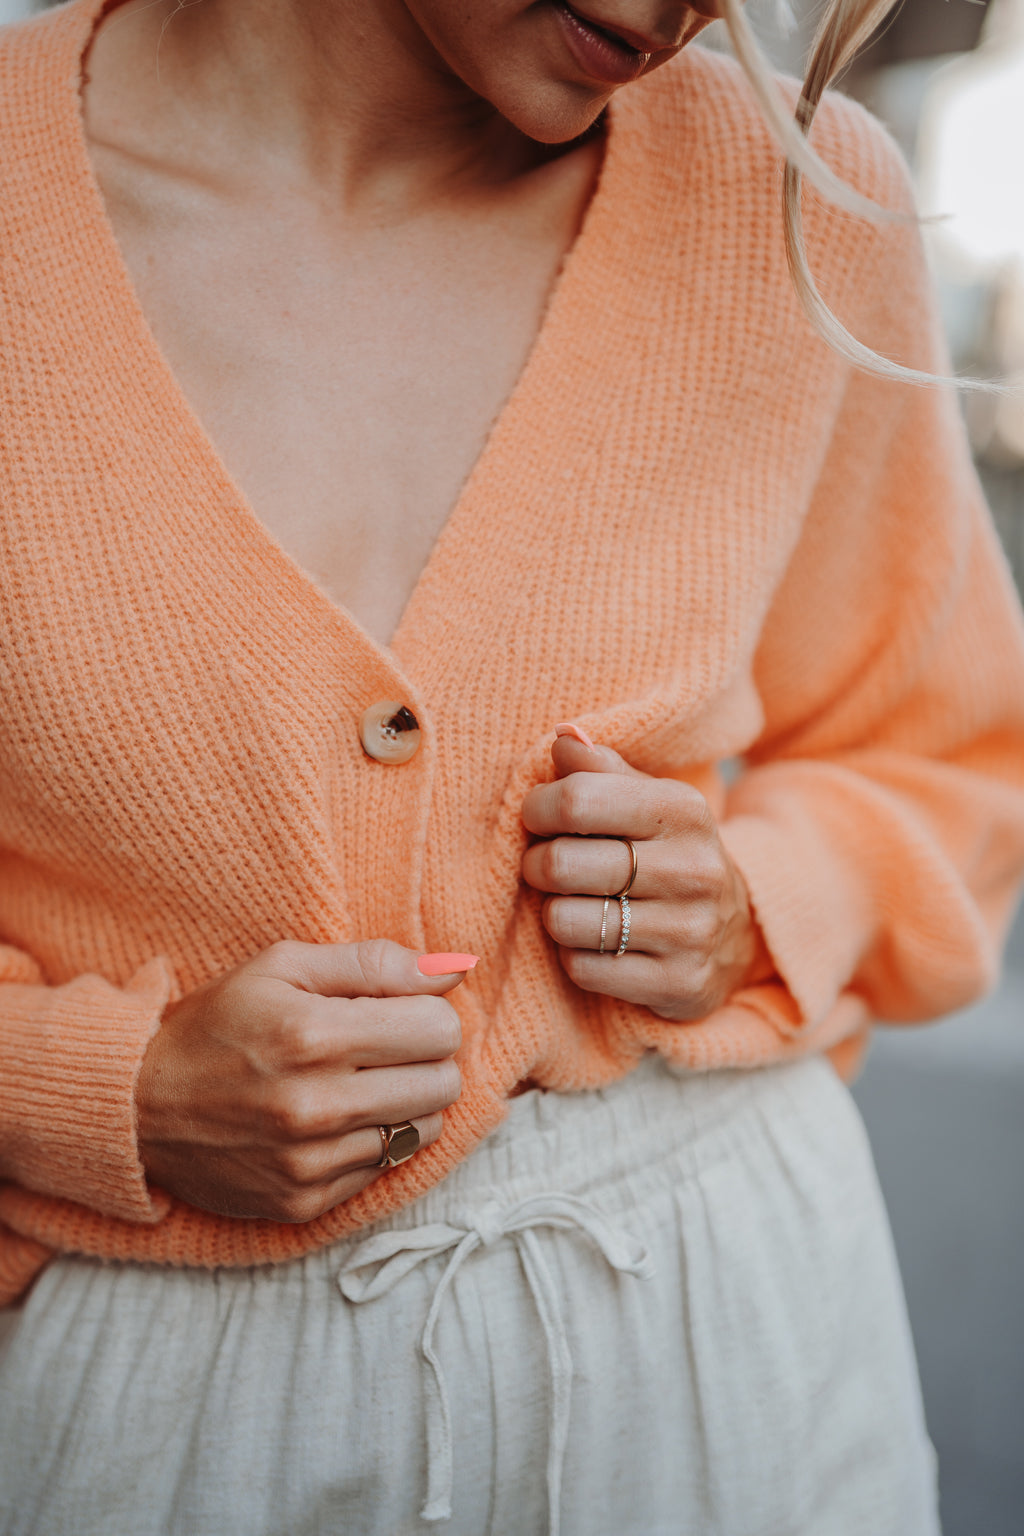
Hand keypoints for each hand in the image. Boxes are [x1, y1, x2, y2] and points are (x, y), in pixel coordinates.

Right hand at [135, 940, 470, 1222]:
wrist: (138, 1106)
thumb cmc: (217, 1023)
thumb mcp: (283, 965)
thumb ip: (373, 963)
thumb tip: (455, 968)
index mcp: (314, 1034)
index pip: (439, 1030)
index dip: (428, 1014)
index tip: (398, 1012)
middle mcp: (316, 1105)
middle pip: (443, 1083)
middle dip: (426, 1058)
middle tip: (384, 1048)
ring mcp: (310, 1162)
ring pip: (423, 1130)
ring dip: (406, 1103)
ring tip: (360, 1083)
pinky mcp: (303, 1202)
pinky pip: (383, 1169)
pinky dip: (372, 1141)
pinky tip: (334, 1121)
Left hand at [520, 729, 770, 1021]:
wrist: (737, 935)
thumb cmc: (667, 855)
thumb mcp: (647, 801)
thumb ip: (600, 767)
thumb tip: (564, 737)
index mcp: (683, 809)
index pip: (576, 799)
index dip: (537, 808)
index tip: (537, 818)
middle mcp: (694, 868)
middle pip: (562, 863)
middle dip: (537, 865)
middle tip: (547, 868)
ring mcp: (690, 931)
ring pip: (566, 921)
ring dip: (554, 915)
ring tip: (572, 905)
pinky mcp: (680, 983)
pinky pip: (584, 969)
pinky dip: (573, 957)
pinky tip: (595, 945)